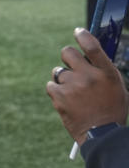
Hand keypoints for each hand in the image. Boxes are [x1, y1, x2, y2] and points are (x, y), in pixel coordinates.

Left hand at [46, 28, 128, 144]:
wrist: (102, 135)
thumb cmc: (111, 110)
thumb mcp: (116, 87)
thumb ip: (102, 70)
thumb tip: (87, 54)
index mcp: (107, 73)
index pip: (92, 46)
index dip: (83, 35)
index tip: (78, 31)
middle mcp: (89, 76)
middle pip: (67, 52)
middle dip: (68, 57)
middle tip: (72, 66)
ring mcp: (73, 86)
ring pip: (58, 71)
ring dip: (63, 79)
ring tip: (74, 93)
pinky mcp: (59, 96)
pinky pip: (51, 85)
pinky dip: (56, 91)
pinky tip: (67, 101)